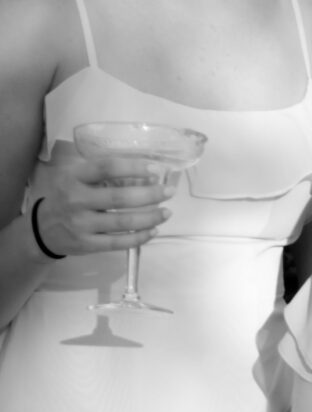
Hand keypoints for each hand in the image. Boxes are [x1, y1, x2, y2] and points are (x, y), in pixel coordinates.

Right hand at [29, 142, 172, 257]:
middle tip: (169, 191)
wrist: (41, 229)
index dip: (134, 167)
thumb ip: (103, 172)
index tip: (157, 169)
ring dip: (150, 217)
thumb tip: (147, 168)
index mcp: (74, 177)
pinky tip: (153, 230)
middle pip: (120, 197)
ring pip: (123, 222)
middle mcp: (75, 200)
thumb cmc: (68, 197)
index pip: (107, 168)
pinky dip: (140, 237)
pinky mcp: (85, 244)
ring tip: (166, 212)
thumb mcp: (76, 177)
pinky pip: (118, 242)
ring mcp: (80, 224)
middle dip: (150, 194)